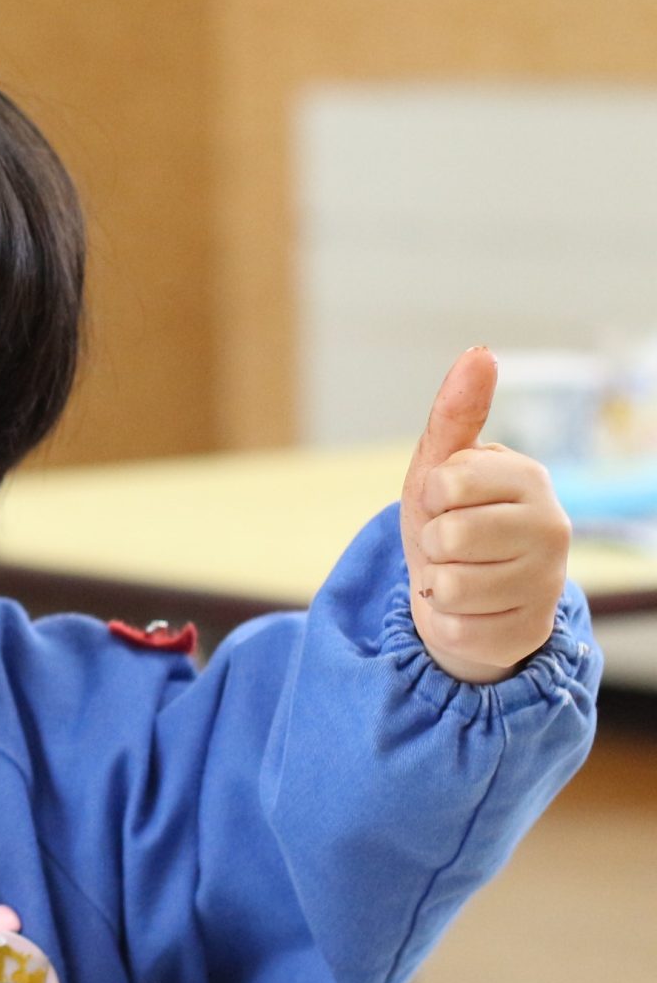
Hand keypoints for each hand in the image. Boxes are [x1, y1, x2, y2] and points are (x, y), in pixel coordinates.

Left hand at [402, 346, 570, 683]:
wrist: (466, 593)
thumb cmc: (451, 517)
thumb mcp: (440, 466)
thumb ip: (456, 413)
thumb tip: (480, 352)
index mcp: (528, 477)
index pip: (446, 482)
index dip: (429, 496)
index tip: (447, 500)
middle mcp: (553, 526)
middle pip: (447, 538)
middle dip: (432, 544)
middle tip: (452, 545)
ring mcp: (547, 581)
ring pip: (449, 587)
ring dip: (437, 585)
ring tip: (460, 576)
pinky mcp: (530, 630)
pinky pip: (455, 629)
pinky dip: (445, 622)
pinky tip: (470, 610)